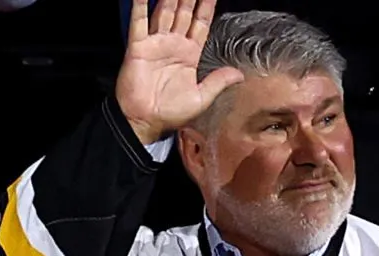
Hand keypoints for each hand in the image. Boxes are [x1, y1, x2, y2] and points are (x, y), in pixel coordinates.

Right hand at [116, 0, 243, 143]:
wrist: (146, 122)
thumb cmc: (171, 113)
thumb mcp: (201, 98)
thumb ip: (218, 82)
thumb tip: (239, 74)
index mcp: (189, 54)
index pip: (201, 24)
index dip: (207, 7)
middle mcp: (173, 45)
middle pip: (184, 13)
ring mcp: (156, 43)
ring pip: (165, 12)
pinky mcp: (139, 47)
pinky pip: (139, 22)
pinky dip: (141, 6)